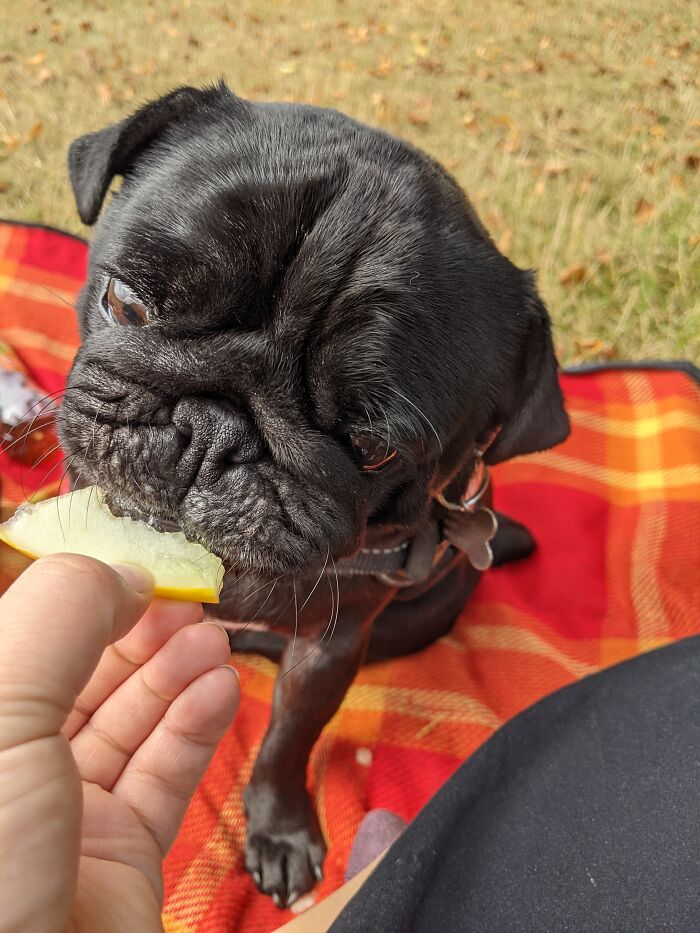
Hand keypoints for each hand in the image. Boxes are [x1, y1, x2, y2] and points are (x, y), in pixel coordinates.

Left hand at [0, 554, 238, 931]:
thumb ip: (59, 615)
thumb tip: (119, 572)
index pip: (24, 636)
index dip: (82, 597)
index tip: (138, 569)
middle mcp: (6, 771)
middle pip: (81, 675)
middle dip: (139, 633)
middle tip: (189, 603)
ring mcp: (62, 818)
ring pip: (128, 722)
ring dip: (176, 675)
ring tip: (213, 643)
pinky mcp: (118, 857)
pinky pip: (163, 775)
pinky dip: (195, 727)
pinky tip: (219, 690)